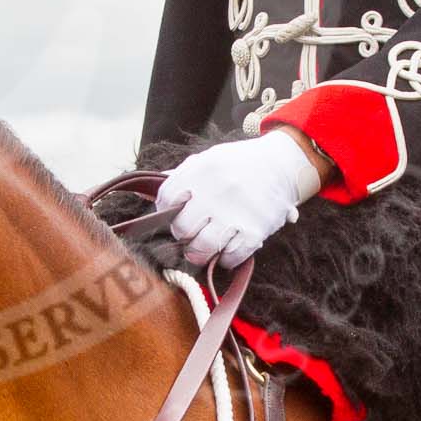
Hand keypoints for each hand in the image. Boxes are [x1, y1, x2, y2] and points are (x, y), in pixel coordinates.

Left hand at [155, 129, 324, 268]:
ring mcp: (235, 213)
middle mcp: (215, 192)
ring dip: (199, 253)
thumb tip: (141, 190)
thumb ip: (177, 177)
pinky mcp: (255, 231)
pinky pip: (229, 258)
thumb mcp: (206, 160)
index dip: (166, 211)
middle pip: (182, 229)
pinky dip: (224, 259)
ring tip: (205, 247)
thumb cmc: (236, 165)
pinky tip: (226, 249)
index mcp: (200, 170)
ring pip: (202, 248)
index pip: (166, 200)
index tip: (175, 214)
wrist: (280, 165)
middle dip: (183, 235)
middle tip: (192, 233)